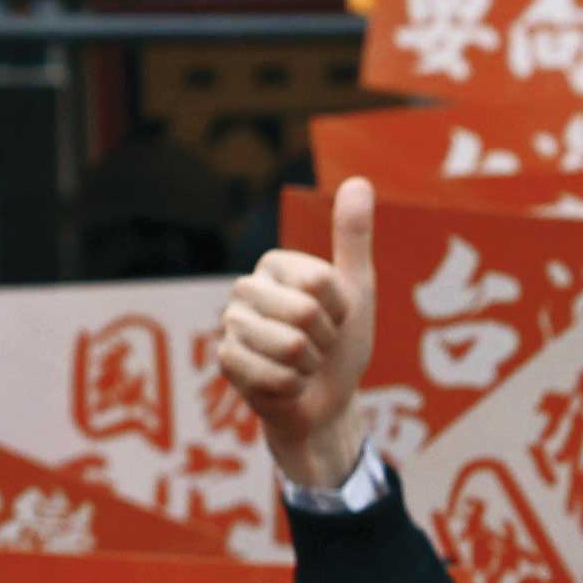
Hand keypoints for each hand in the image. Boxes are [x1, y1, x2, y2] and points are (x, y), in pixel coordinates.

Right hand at [208, 197, 376, 492]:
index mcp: (275, 265)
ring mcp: (230, 326)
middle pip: (303, 311)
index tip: (337, 317)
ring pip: (289, 345)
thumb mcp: (358, 290)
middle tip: (319, 345)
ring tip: (302, 363)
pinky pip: (275, 376)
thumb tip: (357, 180)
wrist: (327, 401)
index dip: (341, 308)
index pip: (320, 280)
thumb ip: (353, 238)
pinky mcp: (225, 363)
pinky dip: (293, 387)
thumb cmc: (342, 345)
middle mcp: (245, 289)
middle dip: (326, 339)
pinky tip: (286, 385)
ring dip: (310, 364)